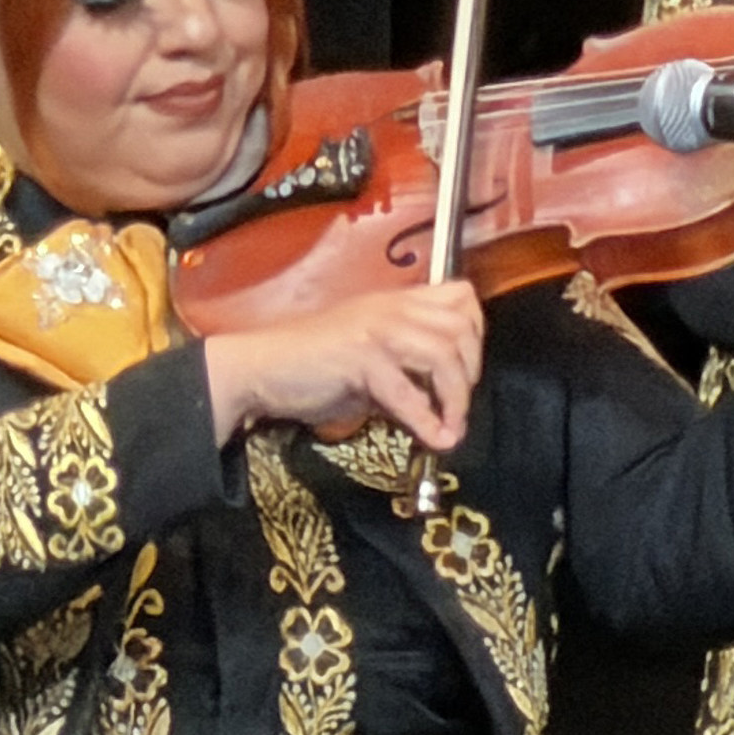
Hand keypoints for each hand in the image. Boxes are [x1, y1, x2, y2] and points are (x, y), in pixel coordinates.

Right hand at [205, 281, 485, 450]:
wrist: (257, 369)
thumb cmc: (309, 365)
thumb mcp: (368, 358)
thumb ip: (406, 369)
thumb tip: (440, 401)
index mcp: (397, 301)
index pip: (461, 295)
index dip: (476, 331)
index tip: (468, 367)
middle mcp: (392, 308)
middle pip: (461, 326)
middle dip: (471, 370)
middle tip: (459, 404)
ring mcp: (376, 330)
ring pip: (443, 354)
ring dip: (456, 397)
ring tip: (450, 426)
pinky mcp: (360, 358)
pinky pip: (407, 392)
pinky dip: (426, 420)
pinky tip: (434, 439)